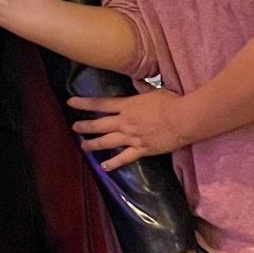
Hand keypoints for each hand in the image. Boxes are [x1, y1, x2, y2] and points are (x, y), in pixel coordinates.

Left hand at [67, 88, 191, 171]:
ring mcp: (132, 137)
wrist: (183, 118)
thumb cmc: (171, 102)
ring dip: (93, 144)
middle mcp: (125, 121)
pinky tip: (104, 167)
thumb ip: (142, 90)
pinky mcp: (141, 150)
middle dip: (84, 126)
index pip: (101, 104)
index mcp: (127, 105)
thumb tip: (137, 85)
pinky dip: (113, 163)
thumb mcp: (153, 91)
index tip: (70, 102)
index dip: (84, 103)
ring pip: (107, 142)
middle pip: (99, 124)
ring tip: (83, 146)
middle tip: (74, 127)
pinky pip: (124, 158)